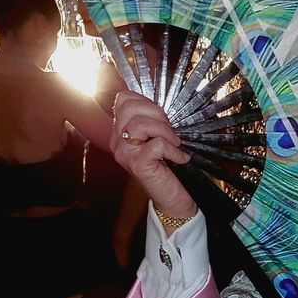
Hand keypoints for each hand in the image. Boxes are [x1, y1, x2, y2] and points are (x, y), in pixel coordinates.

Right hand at [110, 91, 193, 216]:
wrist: (171, 198)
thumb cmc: (166, 167)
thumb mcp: (156, 138)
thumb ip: (152, 121)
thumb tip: (160, 105)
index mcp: (120, 132)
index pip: (123, 99)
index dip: (146, 102)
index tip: (161, 117)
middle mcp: (117, 141)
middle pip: (130, 107)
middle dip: (157, 113)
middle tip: (170, 131)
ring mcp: (125, 153)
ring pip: (140, 124)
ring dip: (165, 131)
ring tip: (174, 143)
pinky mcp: (138, 164)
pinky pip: (157, 145)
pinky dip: (173, 149)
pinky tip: (179, 157)